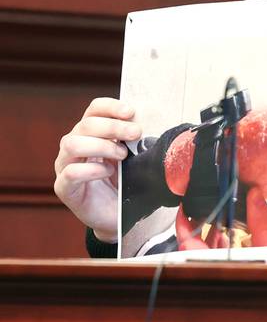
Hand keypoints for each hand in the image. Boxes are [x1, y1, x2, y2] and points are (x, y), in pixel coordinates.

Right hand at [54, 98, 140, 242]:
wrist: (118, 215)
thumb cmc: (124, 181)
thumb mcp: (133, 155)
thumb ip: (134, 139)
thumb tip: (147, 123)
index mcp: (90, 133)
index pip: (93, 110)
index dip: (110, 106)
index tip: (130, 112)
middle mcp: (74, 146)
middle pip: (85, 124)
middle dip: (114, 126)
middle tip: (136, 133)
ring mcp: (65, 166)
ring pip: (73, 143)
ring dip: (102, 146)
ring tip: (123, 155)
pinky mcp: (64, 188)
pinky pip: (71, 172)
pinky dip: (92, 169)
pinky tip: (108, 172)